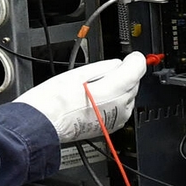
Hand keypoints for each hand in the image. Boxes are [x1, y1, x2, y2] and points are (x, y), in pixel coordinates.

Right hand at [14, 52, 146, 142]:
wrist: (45, 123)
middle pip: (134, 81)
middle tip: (101, 75)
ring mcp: (118, 118)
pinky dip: (113, 103)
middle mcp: (121, 105)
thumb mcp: (81, 71)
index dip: (133, 59)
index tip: (128, 58)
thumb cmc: (58, 99)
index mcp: (116, 88)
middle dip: (123, 75)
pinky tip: (96, 100)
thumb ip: (106, 66)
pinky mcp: (112, 126)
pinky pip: (121, 108)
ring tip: (95, 89)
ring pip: (128, 95)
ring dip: (119, 90)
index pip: (139, 66)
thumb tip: (118, 64)